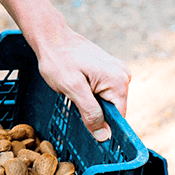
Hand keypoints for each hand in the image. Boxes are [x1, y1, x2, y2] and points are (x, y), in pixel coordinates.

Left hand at [33, 26, 130, 141]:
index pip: (118, 117)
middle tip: (73, 101)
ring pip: (105, 102)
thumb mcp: (73, 89)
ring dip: (89, 103)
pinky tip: (76, 86)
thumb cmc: (59, 61)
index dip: (103, 127)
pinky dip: (89, 95)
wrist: (51, 37)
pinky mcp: (108, 70)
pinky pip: (102, 92)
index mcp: (118, 81)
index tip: (85, 127)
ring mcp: (116, 72)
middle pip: (112, 110)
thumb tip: (104, 136)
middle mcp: (123, 76)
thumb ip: (91, 113)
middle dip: (93, 112)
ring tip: (73, 90)